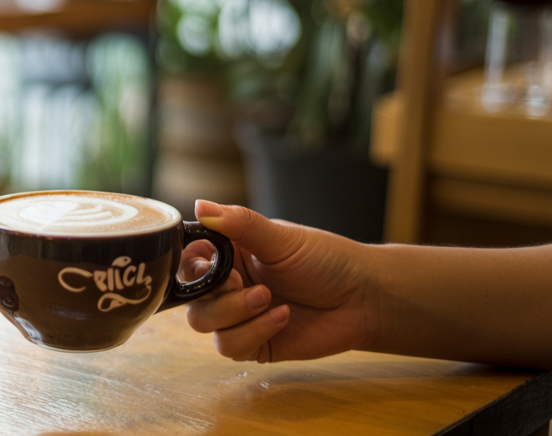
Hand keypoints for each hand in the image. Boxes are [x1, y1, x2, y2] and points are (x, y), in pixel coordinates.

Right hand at [181, 200, 377, 362]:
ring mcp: (239, 316)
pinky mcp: (253, 343)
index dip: (191, 266)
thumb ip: (239, 224)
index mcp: (231, 254)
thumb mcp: (281, 238)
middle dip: (217, 295)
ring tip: (269, 300)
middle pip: (191, 298)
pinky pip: (230, 346)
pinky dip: (254, 332)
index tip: (208, 265)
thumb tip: (200, 206)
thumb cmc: (328, 261)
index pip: (188, 260)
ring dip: (235, 314)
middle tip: (243, 285)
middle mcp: (230, 285)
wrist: (363, 299)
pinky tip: (283, 317)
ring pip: (204, 324)